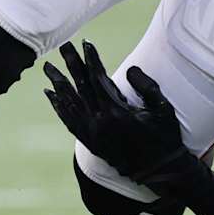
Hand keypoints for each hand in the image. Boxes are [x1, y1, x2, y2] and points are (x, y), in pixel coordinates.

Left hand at [42, 41, 197, 188]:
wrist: (160, 171)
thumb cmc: (165, 137)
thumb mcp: (163, 109)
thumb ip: (146, 87)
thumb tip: (129, 70)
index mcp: (117, 112)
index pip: (98, 79)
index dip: (92, 60)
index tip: (86, 43)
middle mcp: (100, 123)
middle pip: (81, 87)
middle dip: (71, 65)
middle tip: (63, 46)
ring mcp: (93, 134)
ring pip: (70, 104)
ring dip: (58, 84)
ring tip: (48, 68)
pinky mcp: (91, 142)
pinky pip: (69, 122)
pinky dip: (59, 107)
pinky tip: (50, 95)